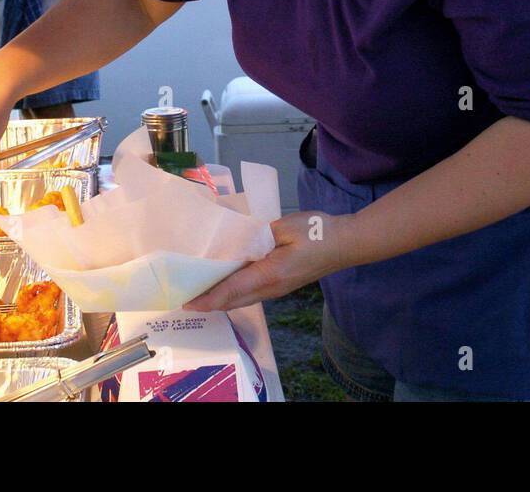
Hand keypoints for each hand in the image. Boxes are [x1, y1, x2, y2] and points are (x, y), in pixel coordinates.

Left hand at [183, 210, 351, 311]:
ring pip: (242, 300)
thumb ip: (259, 236)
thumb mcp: (285, 227)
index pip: (232, 289)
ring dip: (220, 299)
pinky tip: (225, 283)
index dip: (208, 297)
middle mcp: (271, 288)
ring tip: (199, 291)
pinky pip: (251, 294)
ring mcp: (277, 290)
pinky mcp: (281, 286)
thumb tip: (238, 243)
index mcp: (270, 274)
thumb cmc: (317, 232)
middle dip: (209, 302)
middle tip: (184, 296)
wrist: (345, 243)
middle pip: (233, 300)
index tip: (187, 301)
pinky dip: (233, 293)